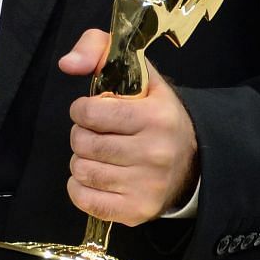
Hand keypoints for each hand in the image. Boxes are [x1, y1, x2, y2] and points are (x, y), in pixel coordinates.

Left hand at [58, 28, 198, 225]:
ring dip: (81, 161)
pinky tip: (96, 177)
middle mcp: (154, 153)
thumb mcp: (137, 71)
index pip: (91, 113)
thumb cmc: (155, 112)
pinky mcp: (137, 211)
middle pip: (83, 143)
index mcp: (155, 116)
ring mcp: (146, 186)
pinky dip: (80, 187)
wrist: (192, 160)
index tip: (92, 111)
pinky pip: (85, 200)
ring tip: (99, 154)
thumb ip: (98, 48)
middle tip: (97, 134)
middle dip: (81, 135)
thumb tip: (67, 63)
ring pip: (81, 171)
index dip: (82, 110)